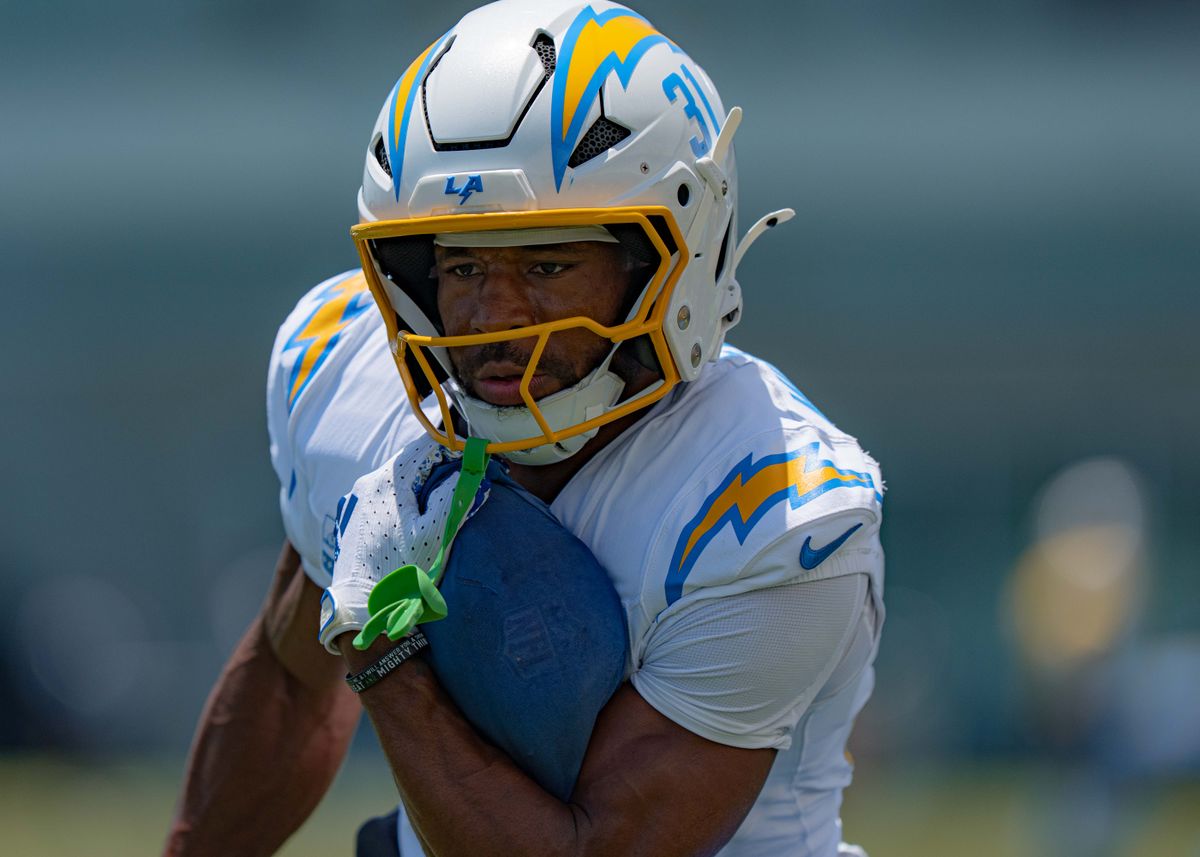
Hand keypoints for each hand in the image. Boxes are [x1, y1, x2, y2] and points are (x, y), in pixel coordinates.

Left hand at [318, 436, 490, 653]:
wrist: (361, 606)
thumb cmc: (401, 570)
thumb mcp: (436, 533)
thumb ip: (453, 495)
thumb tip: (468, 469)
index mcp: (386, 481)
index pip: (426, 446)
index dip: (454, 448)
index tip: (475, 456)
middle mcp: (367, 484)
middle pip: (412, 462)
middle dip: (440, 467)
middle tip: (465, 479)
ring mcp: (357, 501)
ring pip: (399, 480)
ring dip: (423, 485)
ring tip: (445, 501)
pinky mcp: (355, 518)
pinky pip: (387, 497)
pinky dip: (407, 499)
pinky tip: (419, 519)